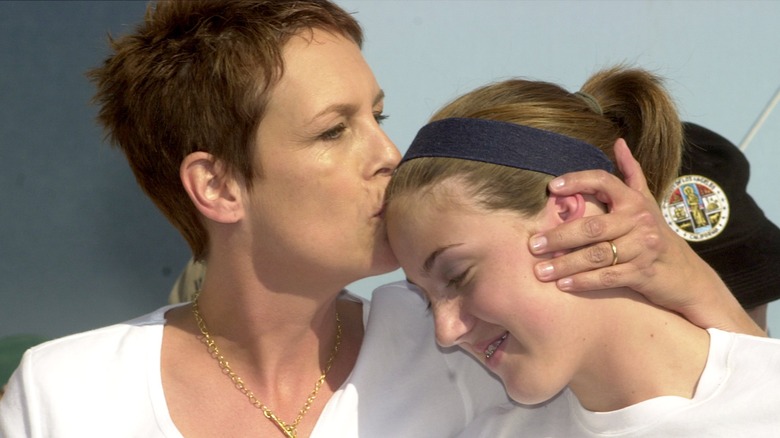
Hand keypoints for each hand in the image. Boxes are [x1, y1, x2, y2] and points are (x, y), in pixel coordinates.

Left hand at [529, 139, 763, 335]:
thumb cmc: (656, 234)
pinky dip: (583, 282)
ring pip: (597, 255)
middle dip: (559, 236)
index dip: (578, 180)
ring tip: (540, 270)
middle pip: (592, 226)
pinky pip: (608, 277)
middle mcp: (639, 221)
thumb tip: (619, 142)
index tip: (552, 187)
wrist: (686, 275)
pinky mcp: (643, 273)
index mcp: (634, 200)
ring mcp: (643, 247)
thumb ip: (631, 174)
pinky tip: (563, 286)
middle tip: (533, 244)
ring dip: (565, 264)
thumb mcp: (646, 202)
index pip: (603, 181)